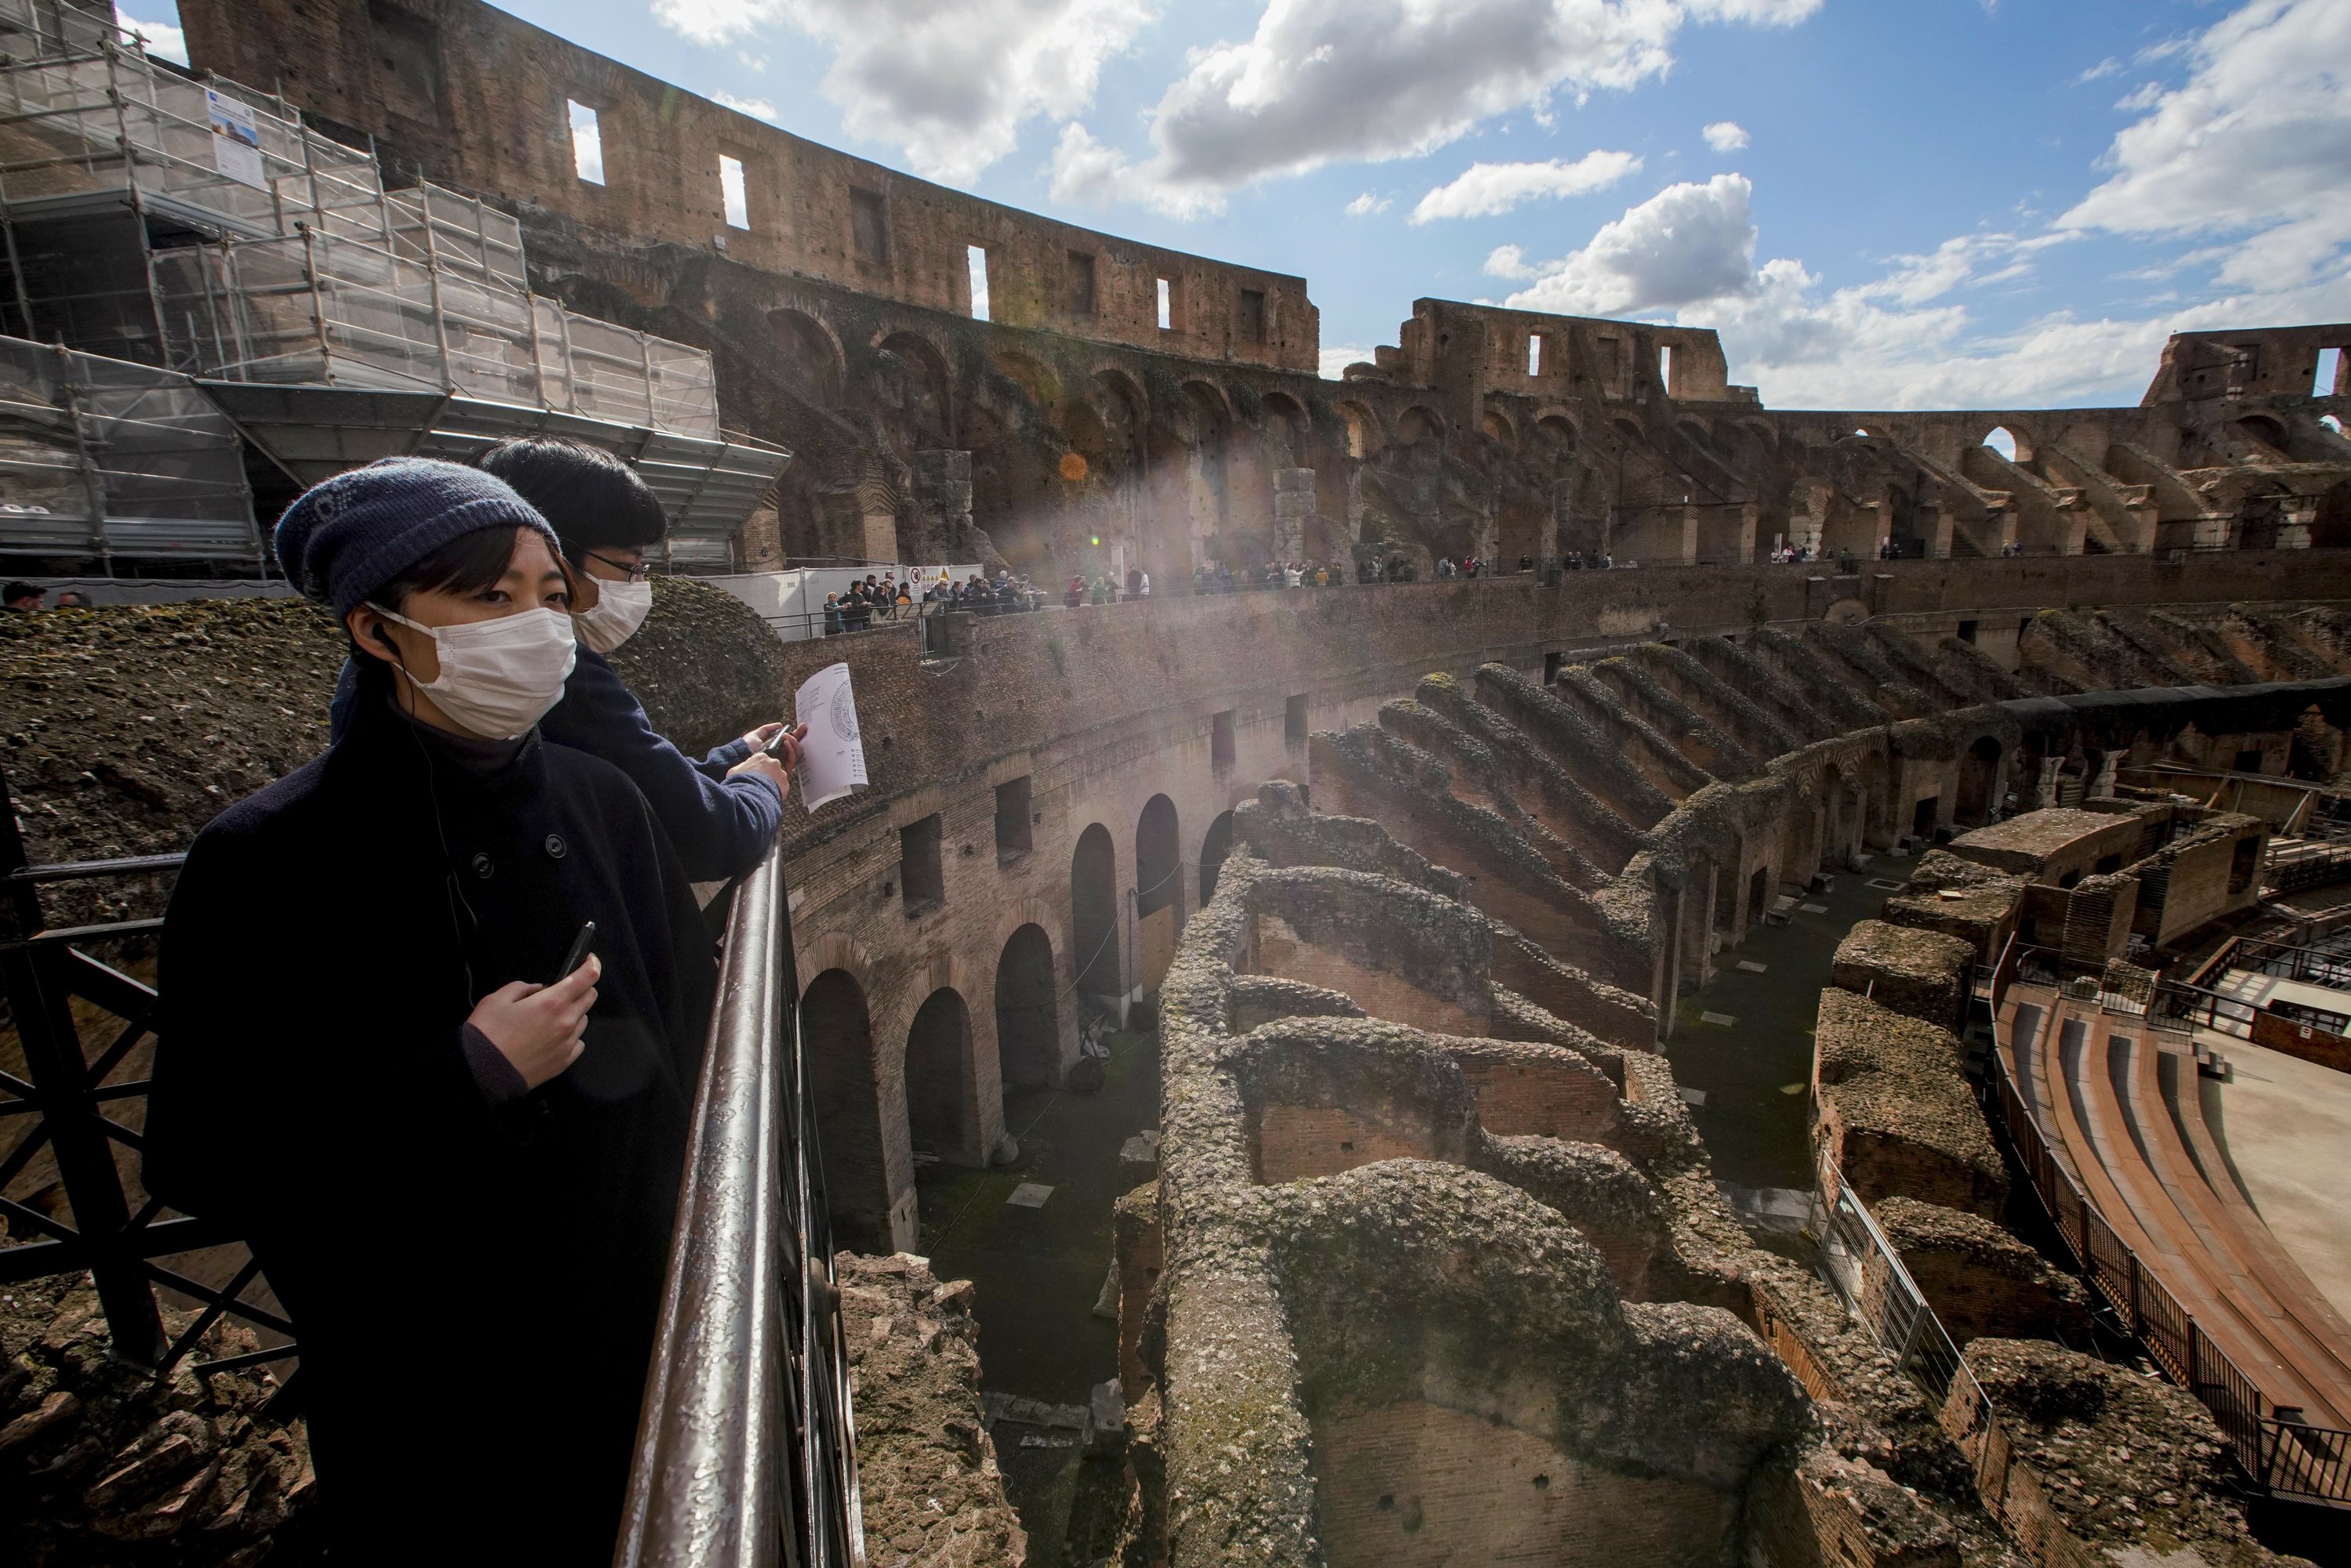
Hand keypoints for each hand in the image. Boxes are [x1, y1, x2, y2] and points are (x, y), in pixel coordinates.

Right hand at [469, 955, 598, 1090]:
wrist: (482, 1071)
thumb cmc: (487, 1034)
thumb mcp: (497, 999)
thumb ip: (522, 988)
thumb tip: (537, 989)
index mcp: (552, 1002)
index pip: (587, 977)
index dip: (592, 965)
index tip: (589, 961)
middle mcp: (566, 1022)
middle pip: (590, 997)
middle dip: (581, 988)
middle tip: (562, 990)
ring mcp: (567, 1044)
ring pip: (583, 1020)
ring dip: (573, 1013)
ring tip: (548, 1018)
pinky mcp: (564, 1062)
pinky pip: (578, 1043)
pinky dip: (569, 1036)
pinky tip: (551, 1038)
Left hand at [729, 722, 803, 787]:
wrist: (741, 756)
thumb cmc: (747, 747)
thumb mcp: (757, 734)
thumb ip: (768, 729)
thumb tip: (780, 725)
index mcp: (775, 748)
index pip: (789, 741)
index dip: (795, 734)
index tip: (802, 726)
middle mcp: (780, 755)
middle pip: (795, 746)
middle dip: (800, 736)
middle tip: (803, 727)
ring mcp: (782, 762)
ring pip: (796, 752)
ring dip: (794, 742)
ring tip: (787, 736)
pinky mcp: (783, 769)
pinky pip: (793, 759)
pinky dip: (791, 749)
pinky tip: (786, 742)